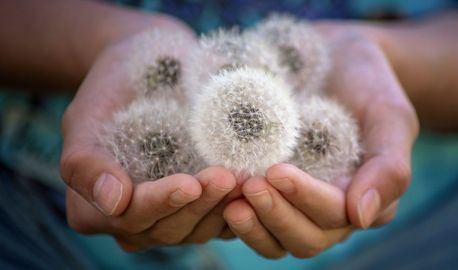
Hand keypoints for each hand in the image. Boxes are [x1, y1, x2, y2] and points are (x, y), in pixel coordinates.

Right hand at [60, 21, 236, 250]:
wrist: (146, 70)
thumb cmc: (113, 90)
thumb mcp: (86, 117)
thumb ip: (85, 164)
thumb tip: (113, 202)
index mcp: (97, 207)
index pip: (130, 218)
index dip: (161, 203)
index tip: (190, 183)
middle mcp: (134, 218)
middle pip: (168, 228)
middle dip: (199, 204)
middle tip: (228, 177)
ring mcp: (168, 215)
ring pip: (196, 229)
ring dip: (222, 208)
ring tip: (245, 181)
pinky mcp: (197, 207)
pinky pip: (217, 223)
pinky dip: (237, 210)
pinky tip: (254, 190)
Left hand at [223, 23, 418, 257]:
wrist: (336, 59)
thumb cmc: (367, 83)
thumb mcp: (390, 116)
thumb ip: (389, 167)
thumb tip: (361, 217)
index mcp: (362, 197)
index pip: (334, 214)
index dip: (305, 198)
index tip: (276, 171)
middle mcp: (330, 209)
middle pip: (305, 238)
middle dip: (276, 215)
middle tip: (249, 185)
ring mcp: (298, 204)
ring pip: (277, 240)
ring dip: (254, 226)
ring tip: (229, 202)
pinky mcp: (272, 193)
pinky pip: (256, 221)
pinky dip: (240, 218)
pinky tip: (220, 198)